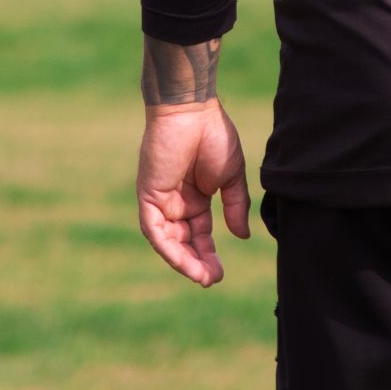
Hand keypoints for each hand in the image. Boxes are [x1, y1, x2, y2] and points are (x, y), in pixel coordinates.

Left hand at [137, 98, 252, 286]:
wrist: (192, 110)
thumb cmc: (214, 135)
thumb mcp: (231, 177)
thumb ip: (235, 207)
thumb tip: (242, 236)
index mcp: (195, 197)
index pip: (199, 234)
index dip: (208, 254)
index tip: (220, 274)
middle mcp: (175, 201)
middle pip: (183, 241)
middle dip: (196, 262)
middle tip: (211, 279)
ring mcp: (160, 199)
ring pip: (167, 240)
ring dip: (183, 260)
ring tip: (201, 276)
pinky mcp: (148, 194)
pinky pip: (154, 229)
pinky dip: (167, 246)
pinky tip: (184, 260)